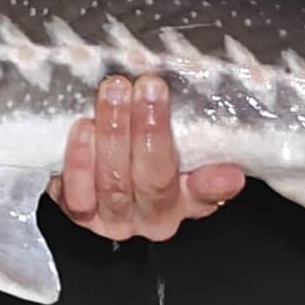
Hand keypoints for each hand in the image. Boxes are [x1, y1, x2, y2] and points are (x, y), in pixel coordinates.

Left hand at [51, 73, 244, 242]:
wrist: (107, 162)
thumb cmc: (151, 147)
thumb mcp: (185, 146)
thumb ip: (203, 145)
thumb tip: (231, 165)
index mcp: (185, 203)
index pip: (202, 194)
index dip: (214, 185)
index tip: (229, 172)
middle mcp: (149, 216)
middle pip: (151, 181)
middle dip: (149, 130)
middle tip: (148, 88)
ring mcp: (110, 217)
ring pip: (112, 184)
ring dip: (112, 134)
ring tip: (114, 94)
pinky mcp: (77, 211)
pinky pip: (74, 194)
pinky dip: (78, 160)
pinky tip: (83, 128)